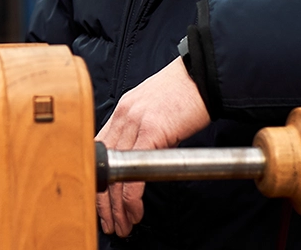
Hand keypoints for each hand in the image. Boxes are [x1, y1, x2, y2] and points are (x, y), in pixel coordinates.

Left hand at [95, 57, 211, 236]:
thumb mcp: (154, 107)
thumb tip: (142, 155)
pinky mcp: (153, 132)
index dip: (96, 180)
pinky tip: (135, 211)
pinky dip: (132, 198)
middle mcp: (122, 117)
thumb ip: (142, 128)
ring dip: (116, 207)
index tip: (100, 201)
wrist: (204, 74)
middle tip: (108, 223)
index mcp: (122, 111)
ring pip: (115, 176)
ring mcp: (135, 124)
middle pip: (101, 167)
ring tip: (122, 225)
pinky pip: (135, 174)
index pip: (97, 151)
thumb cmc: (186, 90)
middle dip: (102, 201)